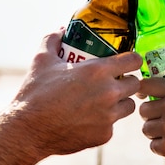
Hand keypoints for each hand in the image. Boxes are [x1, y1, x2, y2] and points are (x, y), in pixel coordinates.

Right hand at [8, 29, 141, 158]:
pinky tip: (89, 119)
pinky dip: (104, 121)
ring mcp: (108, 116)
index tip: (127, 62)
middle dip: (127, 81)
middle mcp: (109, 93)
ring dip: (120, 102)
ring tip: (104, 101)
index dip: (132, 60)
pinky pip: (113, 125)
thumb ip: (53, 40)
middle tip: (114, 82)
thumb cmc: (35, 93)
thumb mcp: (42, 60)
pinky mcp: (104, 135)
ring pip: (128, 106)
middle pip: (135, 84)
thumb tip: (61, 30)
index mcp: (98, 71)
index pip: (134, 60)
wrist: (28, 130)